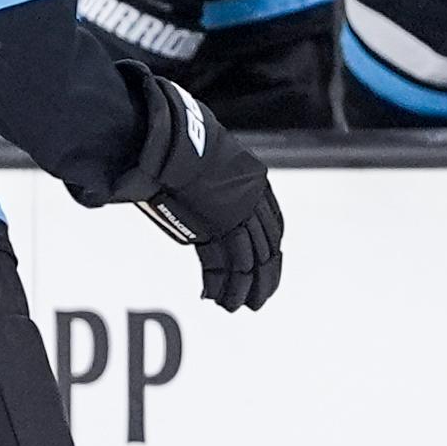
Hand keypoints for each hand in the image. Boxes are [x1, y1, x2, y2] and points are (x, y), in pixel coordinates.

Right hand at [121, 74, 282, 310]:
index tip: (267, 265)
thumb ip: (209, 177)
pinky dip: (222, 285)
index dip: (270, 248)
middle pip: (266, 247)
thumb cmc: (181, 142)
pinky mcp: (218, 228)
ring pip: (249, 261)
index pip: (272, 223)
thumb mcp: (206, 158)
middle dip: (265, 276)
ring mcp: (237, 215)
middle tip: (260, 299)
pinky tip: (219, 300)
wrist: (174, 139)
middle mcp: (252, 201)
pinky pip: (227, 265)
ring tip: (238, 306)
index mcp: (255, 183)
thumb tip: (199, 182)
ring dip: (244, 288)